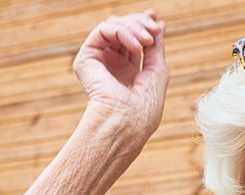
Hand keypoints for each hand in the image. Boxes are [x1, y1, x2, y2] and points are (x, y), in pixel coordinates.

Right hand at [73, 10, 168, 136]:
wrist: (127, 124)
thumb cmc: (144, 108)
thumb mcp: (157, 71)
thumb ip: (156, 47)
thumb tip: (159, 24)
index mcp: (126, 72)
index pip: (133, 40)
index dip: (143, 25)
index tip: (157, 20)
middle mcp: (110, 65)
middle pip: (123, 29)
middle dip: (140, 23)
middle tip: (153, 29)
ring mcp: (97, 61)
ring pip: (113, 26)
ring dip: (133, 27)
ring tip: (146, 40)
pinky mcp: (86, 59)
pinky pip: (103, 30)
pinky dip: (122, 31)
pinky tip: (135, 45)